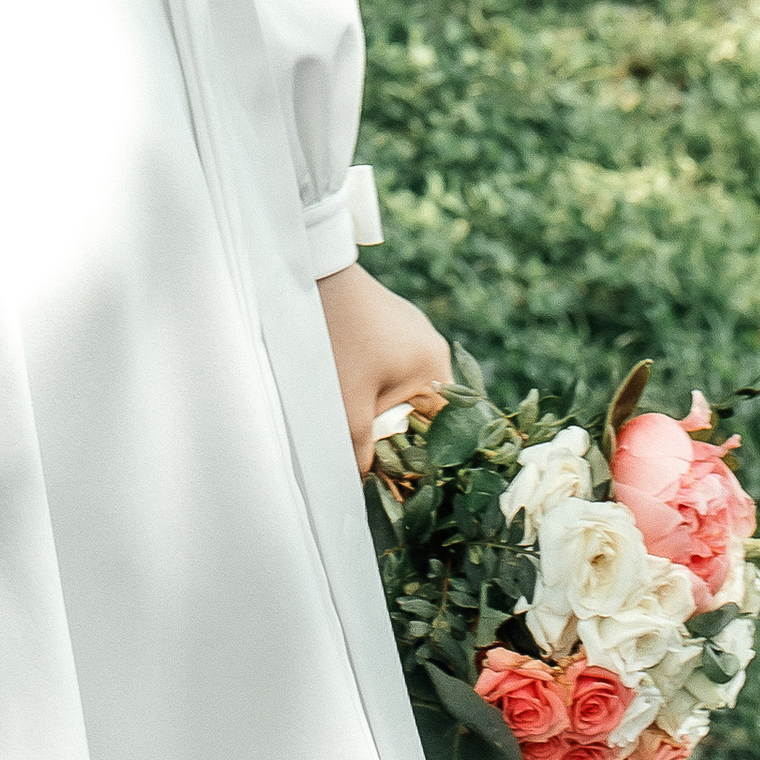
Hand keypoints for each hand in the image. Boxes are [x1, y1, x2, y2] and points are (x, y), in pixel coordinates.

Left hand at [317, 263, 452, 475]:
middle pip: (425, 408)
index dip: (428, 456)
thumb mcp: (348, 406)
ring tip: (360, 427)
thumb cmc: (337, 342)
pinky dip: (377, 385)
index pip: (447, 426)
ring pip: (405, 387)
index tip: (409, 478)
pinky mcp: (389, 321)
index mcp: (434, 366)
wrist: (312, 272)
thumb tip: (367, 487)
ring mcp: (411, 330)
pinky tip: (352, 391)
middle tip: (378, 458)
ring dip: (385, 409)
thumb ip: (361, 451)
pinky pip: (392, 366)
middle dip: (401, 434)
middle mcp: (431, 346)